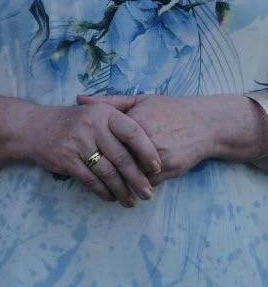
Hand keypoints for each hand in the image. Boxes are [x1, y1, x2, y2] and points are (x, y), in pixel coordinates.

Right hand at [28, 97, 159, 206]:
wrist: (32, 128)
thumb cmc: (71, 121)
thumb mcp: (95, 110)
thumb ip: (120, 121)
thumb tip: (148, 145)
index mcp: (104, 114)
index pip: (133, 133)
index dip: (147, 152)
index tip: (157, 168)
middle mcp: (92, 127)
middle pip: (122, 158)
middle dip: (137, 179)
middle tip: (148, 193)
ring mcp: (78, 144)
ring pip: (107, 172)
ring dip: (121, 190)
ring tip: (131, 201)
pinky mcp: (66, 160)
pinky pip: (90, 180)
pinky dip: (102, 191)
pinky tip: (111, 197)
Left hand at [83, 93, 262, 181]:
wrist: (207, 124)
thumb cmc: (170, 110)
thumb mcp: (141, 100)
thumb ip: (109, 102)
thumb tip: (79, 99)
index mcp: (134, 123)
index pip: (103, 139)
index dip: (91, 147)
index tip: (80, 150)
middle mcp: (146, 141)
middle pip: (114, 160)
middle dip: (101, 167)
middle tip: (86, 171)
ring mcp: (158, 157)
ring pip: (129, 175)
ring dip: (118, 181)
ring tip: (105, 182)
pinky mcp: (170, 170)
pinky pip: (146, 183)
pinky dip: (136, 185)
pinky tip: (126, 186)